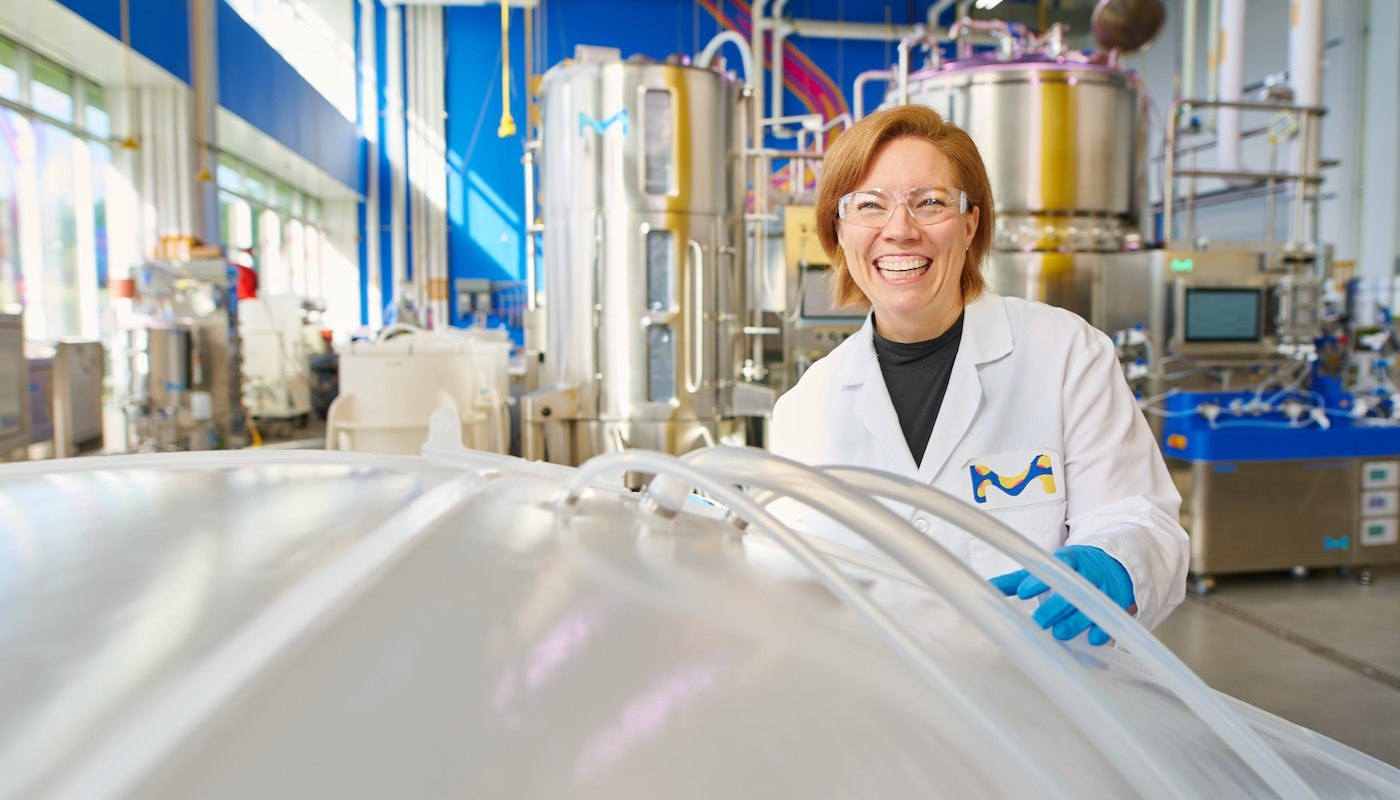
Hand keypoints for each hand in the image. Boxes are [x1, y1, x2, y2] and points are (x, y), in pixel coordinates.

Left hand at [989, 545, 1135, 645]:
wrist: (1111, 563)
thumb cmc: (1069, 570)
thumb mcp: (1045, 568)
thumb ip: (1017, 579)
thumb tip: (986, 586)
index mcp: (1069, 560)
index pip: (1056, 566)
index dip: (1039, 579)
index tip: (1023, 592)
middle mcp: (1088, 573)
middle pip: (1073, 590)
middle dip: (1057, 606)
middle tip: (1039, 621)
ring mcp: (1104, 589)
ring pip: (1093, 606)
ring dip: (1077, 621)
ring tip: (1060, 634)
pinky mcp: (1117, 604)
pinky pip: (1112, 619)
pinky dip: (1103, 630)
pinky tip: (1091, 641)